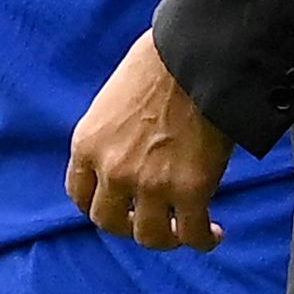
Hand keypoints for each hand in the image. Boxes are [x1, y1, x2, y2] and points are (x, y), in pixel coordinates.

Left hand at [67, 30, 230, 251]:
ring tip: (185, 231)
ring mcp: (150, 184)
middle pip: (110, 222)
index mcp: (88, 144)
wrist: (199, 54)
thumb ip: (115, 133)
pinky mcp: (191, 189)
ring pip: (151, 237)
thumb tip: (134, 146)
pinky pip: (193, 234)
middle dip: (131, 226)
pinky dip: (203, 240)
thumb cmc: (162, 61)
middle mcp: (112, 170)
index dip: (101, 206)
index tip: (119, 208)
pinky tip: (213, 233)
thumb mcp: (115, 98)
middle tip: (153, 221)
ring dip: (167, 239)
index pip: (80, 195)